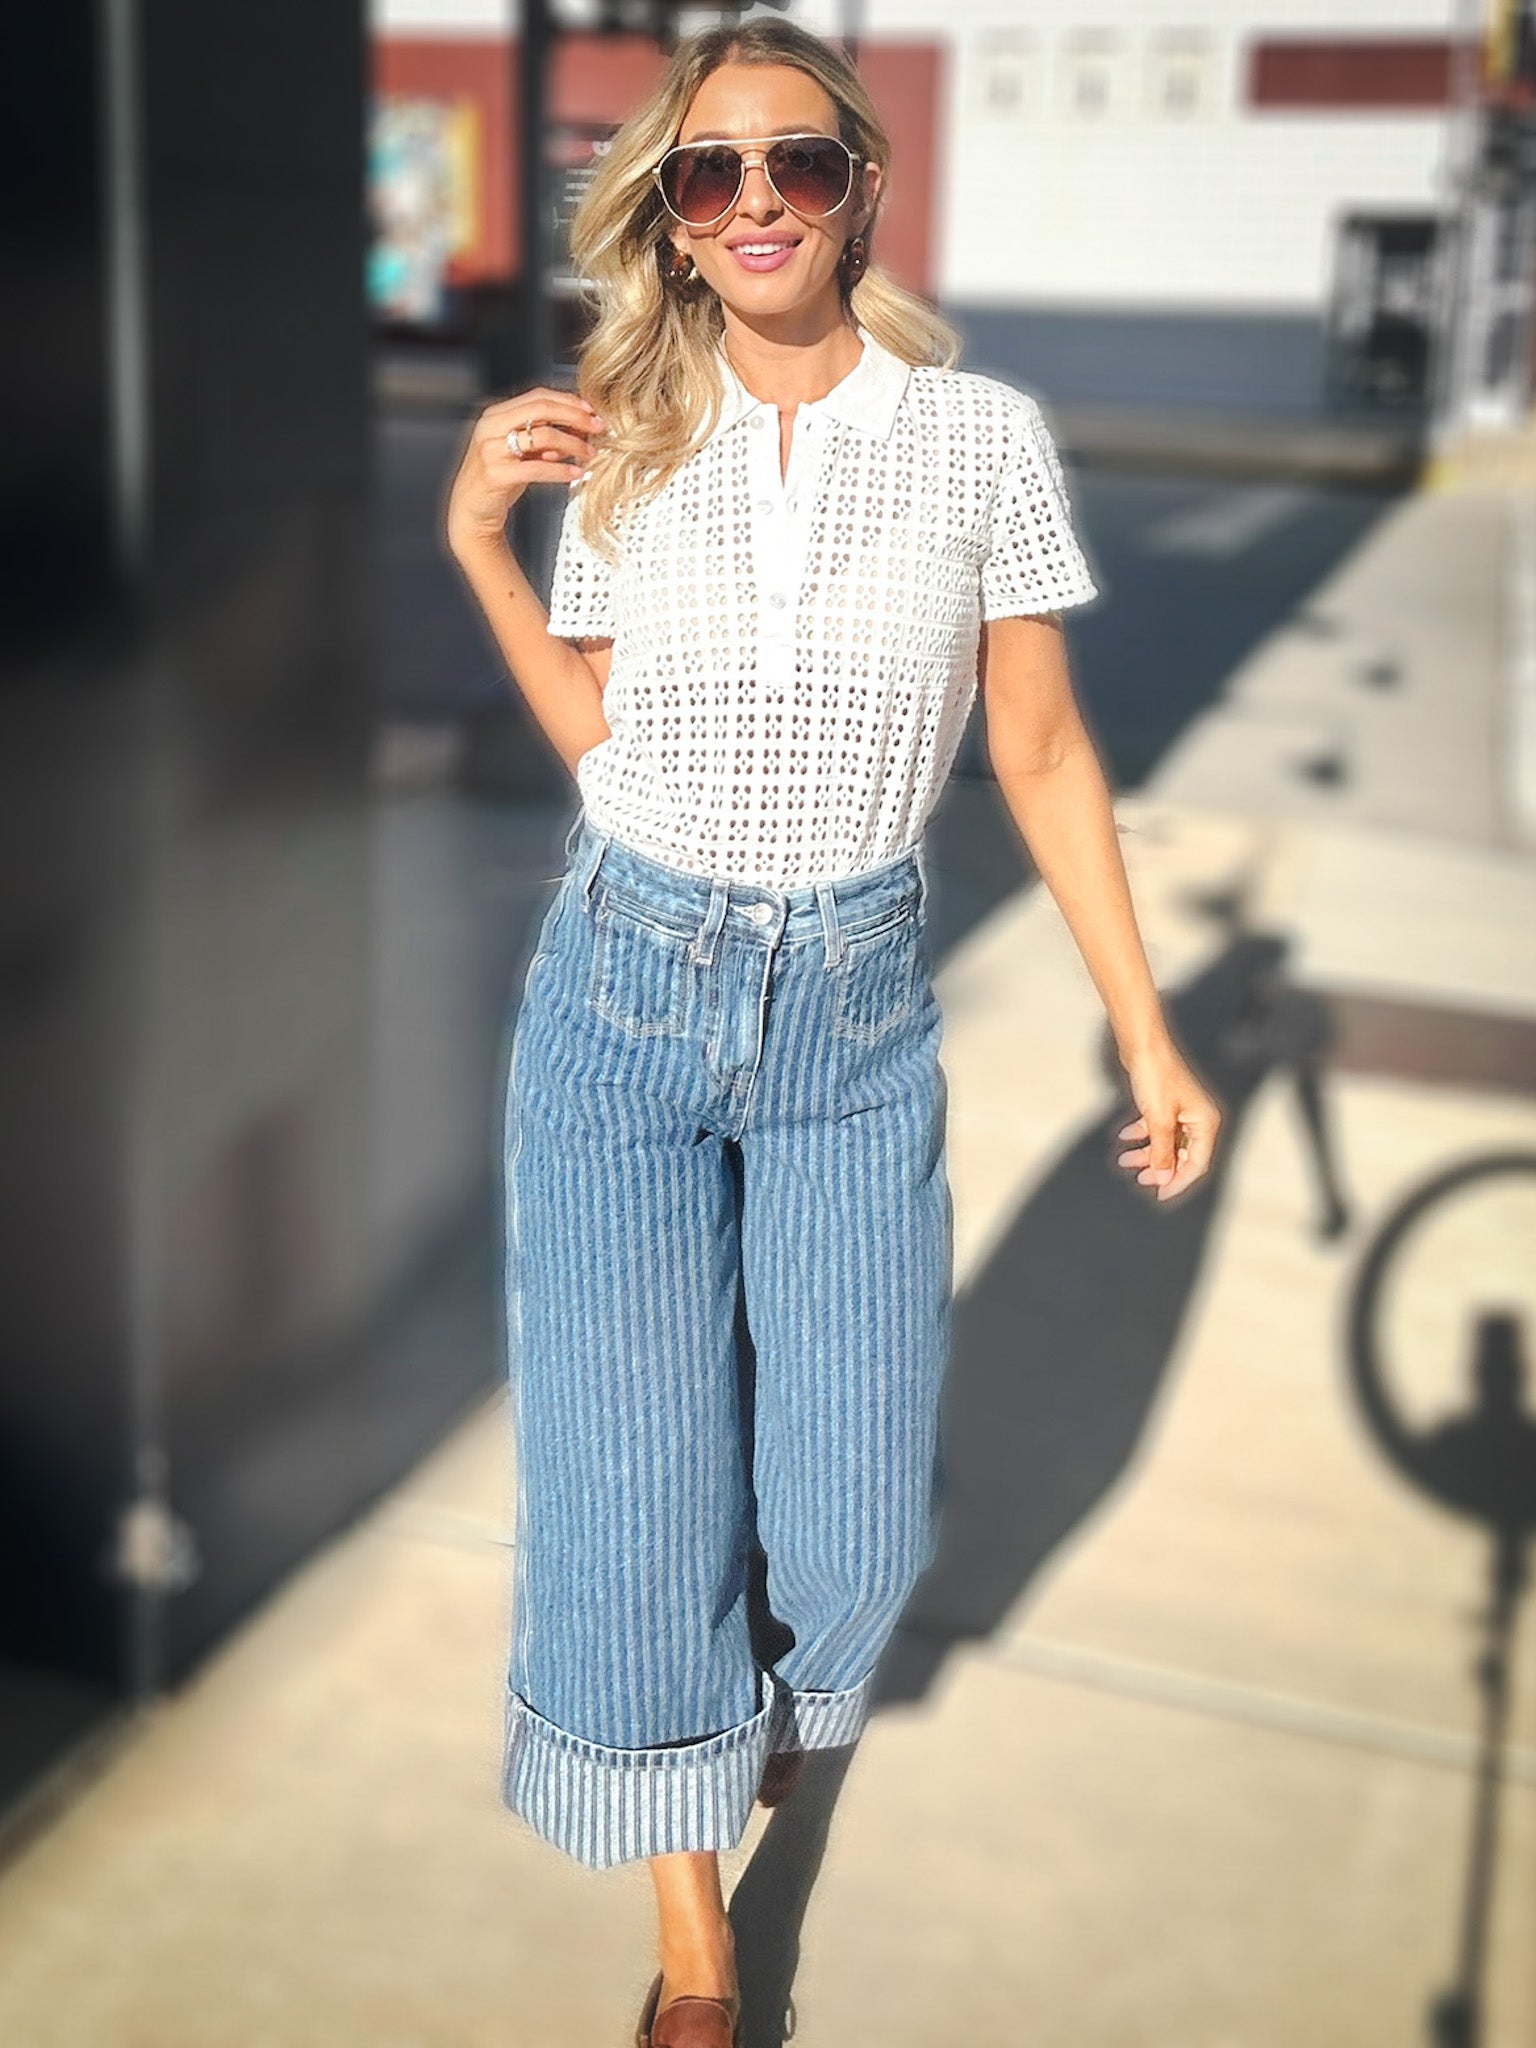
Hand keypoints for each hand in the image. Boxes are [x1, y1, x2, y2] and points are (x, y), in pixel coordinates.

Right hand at [445, 385, 606, 555]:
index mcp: (496, 415)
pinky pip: (537, 468)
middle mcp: (491, 427)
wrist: (471, 512)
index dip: (568, 400)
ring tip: (590, 454)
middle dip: (575, 416)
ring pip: (542, 435)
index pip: (538, 396)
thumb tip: (580, 430)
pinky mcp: (496, 474)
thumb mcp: (520, 453)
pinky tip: (575, 474)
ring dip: (573, 444)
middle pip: (541, 408)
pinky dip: (560, 471)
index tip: (591, 410)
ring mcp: (491, 450)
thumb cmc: (498, 481)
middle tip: (598, 427)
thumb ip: (543, 438)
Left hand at [1114, 1041, 1221, 1203]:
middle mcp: (1198, 1118)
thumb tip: (1163, 1178)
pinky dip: (1141, 1135)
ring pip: (1166, 1143)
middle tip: (1138, 1178)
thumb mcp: (1157, 1121)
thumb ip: (1161, 1152)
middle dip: (1159, 1168)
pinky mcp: (1165, 1103)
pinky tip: (1125, 1137)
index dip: (1179, 1182)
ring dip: (1146, 1154)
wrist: (1142, 1044)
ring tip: (1124, 1160)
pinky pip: (1156, 1128)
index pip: (1197, 1164)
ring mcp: (1181, 1110)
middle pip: (1182, 1155)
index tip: (1159, 1196)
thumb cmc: (1155, 1078)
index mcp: (1205, 1123)